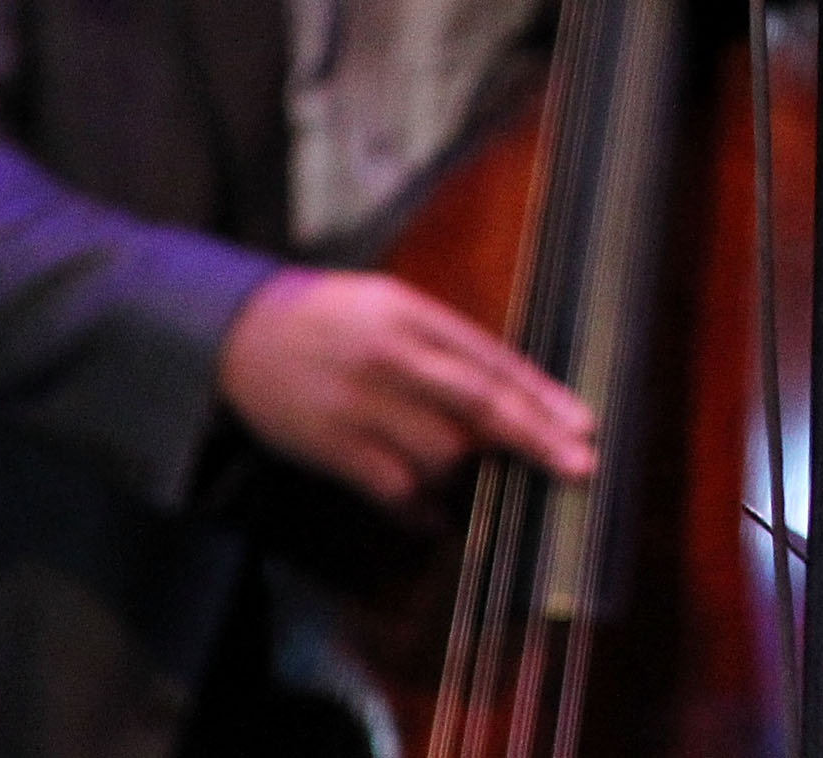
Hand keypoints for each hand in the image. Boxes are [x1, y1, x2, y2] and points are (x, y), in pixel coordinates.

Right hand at [217, 268, 596, 513]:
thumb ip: (445, 344)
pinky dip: (423, 509)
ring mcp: (361, 402)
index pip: (492, 360)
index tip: (583, 426)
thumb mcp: (390, 304)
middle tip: (580, 468)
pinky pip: (394, 488)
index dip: (543, 397)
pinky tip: (434, 517)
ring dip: (467, 477)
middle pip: (480, 404)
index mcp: (414, 315)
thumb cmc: (330, 317)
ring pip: (441, 453)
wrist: (239, 330)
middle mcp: (393, 357)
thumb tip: (509, 391)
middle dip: (537, 439)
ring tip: (471, 485)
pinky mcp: (332, 443)